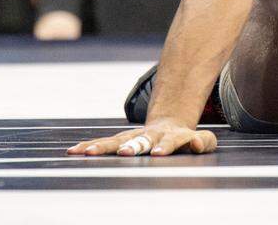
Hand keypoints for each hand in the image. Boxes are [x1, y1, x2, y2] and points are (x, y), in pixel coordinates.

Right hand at [66, 118, 217, 156]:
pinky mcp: (121, 140)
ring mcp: (134, 137)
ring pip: (117, 141)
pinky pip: (104, 144)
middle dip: (131, 146)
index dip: (165, 146)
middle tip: (124, 152)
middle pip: (140, 140)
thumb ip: (203, 142)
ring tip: (88, 153)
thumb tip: (196, 143)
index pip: (171, 141)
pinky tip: (74, 151)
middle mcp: (150, 135)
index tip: (157, 153)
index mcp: (172, 137)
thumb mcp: (202, 140)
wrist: (169, 125)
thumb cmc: (187, 139)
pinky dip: (90, 147)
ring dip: (103, 147)